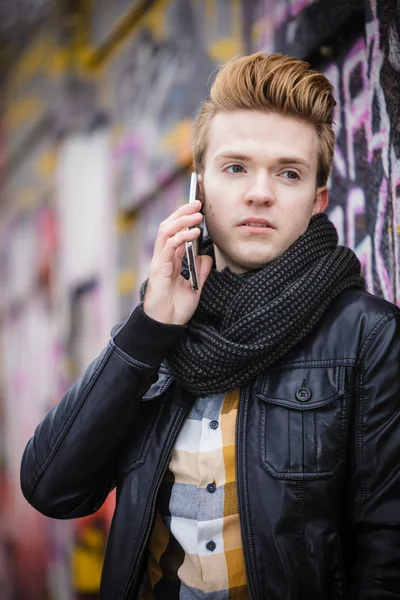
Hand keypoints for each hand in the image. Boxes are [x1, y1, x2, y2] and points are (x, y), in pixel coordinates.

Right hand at [143, 200, 212, 324]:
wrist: (166, 326)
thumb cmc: (176, 309)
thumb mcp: (195, 287)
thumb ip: (200, 271)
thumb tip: (207, 256)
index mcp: (170, 261)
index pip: (175, 233)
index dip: (184, 219)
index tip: (198, 209)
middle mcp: (163, 258)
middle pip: (168, 226)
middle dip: (182, 212)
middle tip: (197, 203)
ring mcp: (160, 262)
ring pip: (166, 231)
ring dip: (181, 220)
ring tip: (196, 214)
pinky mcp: (159, 269)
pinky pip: (168, 246)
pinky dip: (181, 236)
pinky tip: (193, 232)